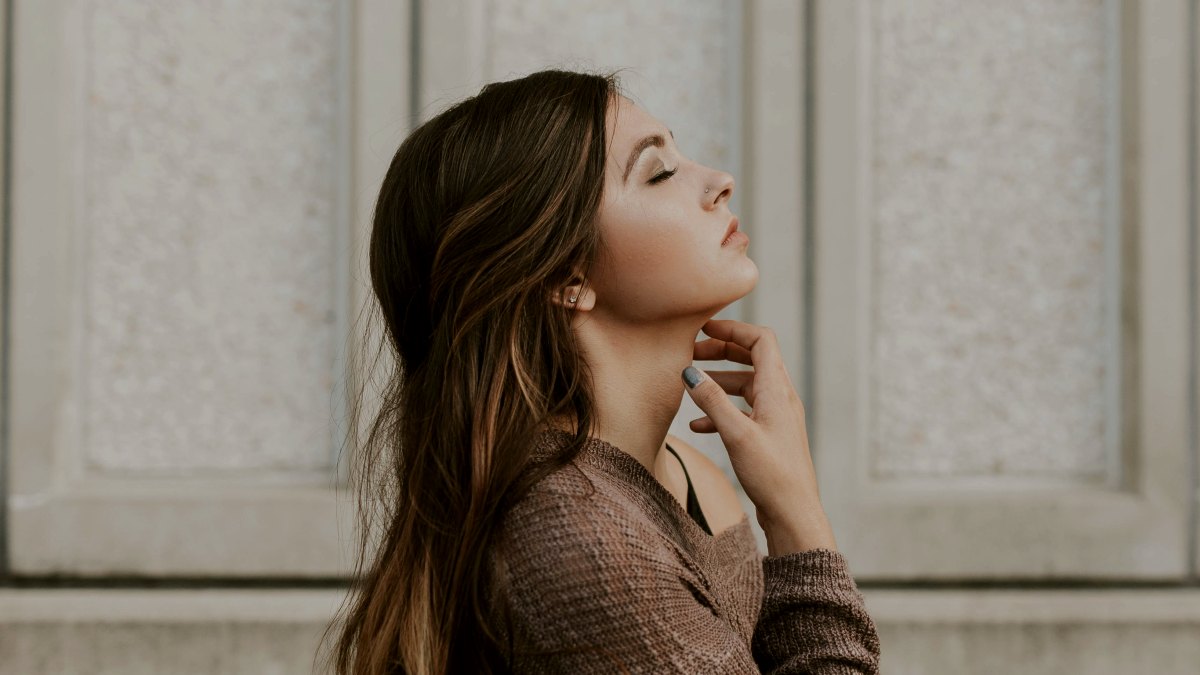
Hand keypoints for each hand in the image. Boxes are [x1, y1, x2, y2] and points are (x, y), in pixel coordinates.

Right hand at [681, 319, 835, 553]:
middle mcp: (780, 398)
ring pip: (746, 385)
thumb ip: (712, 401)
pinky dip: (721, 409)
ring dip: (718, 381)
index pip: (761, 341)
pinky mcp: (769, 436)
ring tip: (690, 385)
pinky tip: (698, 425)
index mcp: (778, 390)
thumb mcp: (737, 434)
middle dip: (721, 351)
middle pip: (753, 358)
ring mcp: (776, 417)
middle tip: (690, 353)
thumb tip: (690, 372)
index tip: (704, 328)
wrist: (793, 514)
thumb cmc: (771, 475)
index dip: (733, 329)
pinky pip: (744, 411)